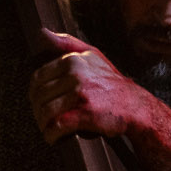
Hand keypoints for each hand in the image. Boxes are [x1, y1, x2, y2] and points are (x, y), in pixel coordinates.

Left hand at [28, 29, 155, 144]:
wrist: (135, 106)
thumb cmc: (112, 83)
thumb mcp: (93, 55)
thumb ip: (67, 43)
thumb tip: (42, 32)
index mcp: (73, 61)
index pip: (38, 78)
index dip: (35, 93)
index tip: (40, 103)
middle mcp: (75, 75)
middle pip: (39, 95)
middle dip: (38, 110)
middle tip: (44, 118)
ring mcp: (79, 94)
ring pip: (45, 111)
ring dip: (43, 124)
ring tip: (49, 129)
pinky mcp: (84, 114)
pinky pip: (57, 126)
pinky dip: (51, 135)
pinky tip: (54, 137)